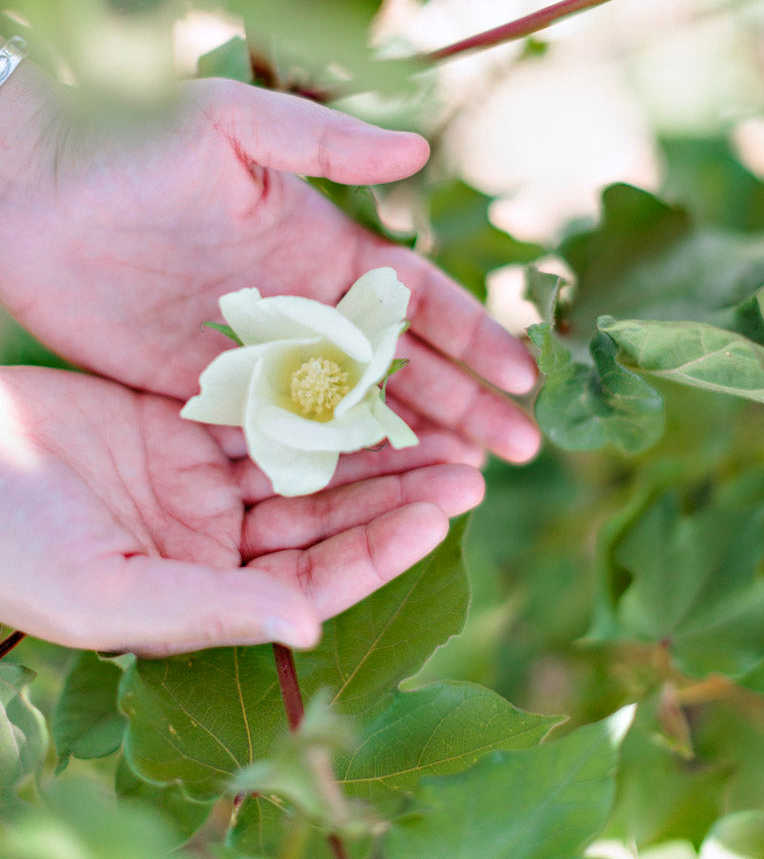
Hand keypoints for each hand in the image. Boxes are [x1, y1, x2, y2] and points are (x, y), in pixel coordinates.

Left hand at [0, 70, 537, 463]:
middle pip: (403, 365)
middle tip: (519, 450)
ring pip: (355, 409)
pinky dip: (335, 465)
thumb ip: (323, 142)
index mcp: (324, 246)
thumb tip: (419, 152)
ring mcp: (263, 356)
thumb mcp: (231, 126)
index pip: (418, 298)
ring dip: (413, 442)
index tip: (523, 375)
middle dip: (464, 403)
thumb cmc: (132, 142)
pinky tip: (373, 495)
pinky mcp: (212, 392)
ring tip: (470, 481)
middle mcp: (306, 307)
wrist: (34, 191)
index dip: (474, 334)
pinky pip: (287, 436)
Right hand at [0, 366, 483, 654]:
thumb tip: (307, 633)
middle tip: (470, 466)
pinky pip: (263, 406)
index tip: (443, 516)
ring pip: (305, 460)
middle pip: (324, 517)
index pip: (313, 579)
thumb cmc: (12, 547)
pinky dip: (313, 394)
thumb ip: (207, 612)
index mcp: (203, 594)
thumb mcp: (105, 594)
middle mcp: (213, 540)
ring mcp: (201, 479)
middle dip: (395, 493)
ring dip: (369, 444)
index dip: (379, 549)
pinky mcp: (183, 421)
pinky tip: (368, 376)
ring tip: (443, 424)